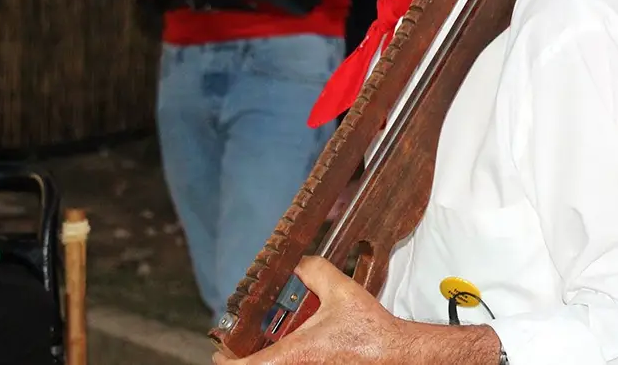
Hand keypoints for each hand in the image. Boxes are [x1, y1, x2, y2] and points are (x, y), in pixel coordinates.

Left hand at [212, 256, 399, 364]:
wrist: (396, 355)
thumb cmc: (370, 332)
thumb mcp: (341, 290)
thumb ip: (315, 270)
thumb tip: (300, 263)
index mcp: (293, 355)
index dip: (225, 359)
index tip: (222, 350)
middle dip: (246, 357)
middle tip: (244, 344)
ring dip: (268, 358)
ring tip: (270, 342)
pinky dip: (289, 360)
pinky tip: (299, 345)